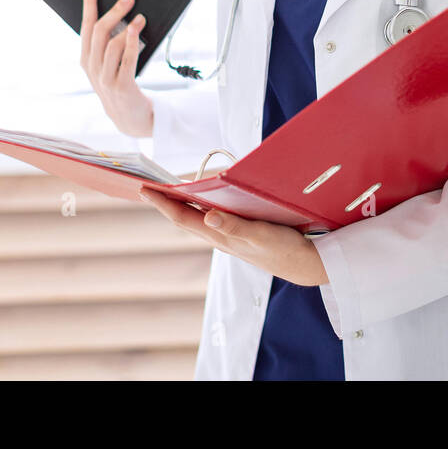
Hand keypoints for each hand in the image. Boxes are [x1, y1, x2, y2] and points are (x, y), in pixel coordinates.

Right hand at [80, 0, 153, 137]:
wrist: (129, 118)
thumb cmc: (121, 84)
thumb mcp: (109, 64)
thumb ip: (109, 44)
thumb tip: (121, 15)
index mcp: (86, 59)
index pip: (86, 26)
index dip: (88, 4)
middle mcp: (92, 68)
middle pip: (99, 32)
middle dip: (113, 10)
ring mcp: (105, 78)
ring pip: (111, 44)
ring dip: (126, 26)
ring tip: (140, 16)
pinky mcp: (122, 86)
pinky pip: (126, 59)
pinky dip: (132, 42)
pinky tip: (137, 29)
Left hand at [137, 188, 328, 286]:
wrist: (303, 263)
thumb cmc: (282, 249)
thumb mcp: (259, 235)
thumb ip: (234, 227)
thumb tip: (206, 216)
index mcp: (219, 236)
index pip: (182, 217)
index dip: (162, 202)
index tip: (144, 188)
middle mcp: (219, 235)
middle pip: (184, 216)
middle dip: (165, 201)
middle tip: (148, 185)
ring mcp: (228, 234)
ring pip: (197, 216)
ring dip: (181, 202)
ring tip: (168, 188)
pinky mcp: (239, 231)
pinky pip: (212, 215)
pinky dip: (202, 203)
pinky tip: (204, 196)